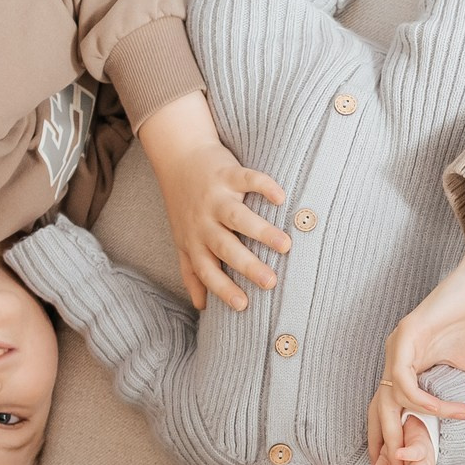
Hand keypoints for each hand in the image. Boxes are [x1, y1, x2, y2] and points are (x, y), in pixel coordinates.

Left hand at [137, 91, 290, 310]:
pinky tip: (280, 198)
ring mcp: (216, 197)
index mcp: (194, 241)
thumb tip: (201, 306)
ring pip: (237, 217)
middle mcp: (204, 221)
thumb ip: (192, 272)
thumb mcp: (183, 240)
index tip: (243, 305)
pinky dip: (264, 186)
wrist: (178, 157)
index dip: (222, 288)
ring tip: (286, 246)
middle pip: (225, 248)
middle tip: (270, 282)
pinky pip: (247, 179)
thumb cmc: (184, 205)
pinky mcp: (227, 173)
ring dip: (261, 231)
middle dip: (247, 266)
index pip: (207, 270)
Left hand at [367, 209, 464, 464]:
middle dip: (386, 449)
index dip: (388, 444)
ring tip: (445, 435)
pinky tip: (454, 409)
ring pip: (388, 401)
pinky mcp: (406, 336)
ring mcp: (398, 348)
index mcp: (410, 369)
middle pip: (378, 413)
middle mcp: (397, 360)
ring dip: (415, 426)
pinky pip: (405, 382)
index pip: (389, 413)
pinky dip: (427, 403)